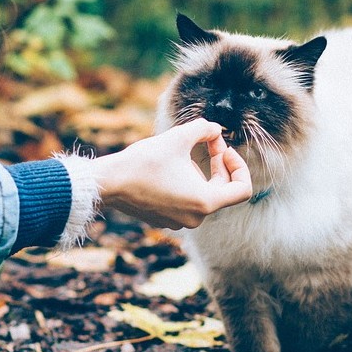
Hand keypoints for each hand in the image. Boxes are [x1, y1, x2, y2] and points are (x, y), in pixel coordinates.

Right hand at [90, 119, 251, 228]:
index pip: (243, 189)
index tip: (224, 149)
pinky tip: (168, 167)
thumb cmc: (144, 162)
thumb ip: (205, 129)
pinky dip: (185, 183)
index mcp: (205, 202)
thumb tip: (215, 129)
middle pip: (223, 190)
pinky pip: (186, 201)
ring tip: (182, 153)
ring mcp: (180, 222)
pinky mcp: (165, 220)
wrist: (109, 183)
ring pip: (203, 194)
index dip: (239, 166)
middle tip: (208, 141)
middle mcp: (196, 218)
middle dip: (218, 163)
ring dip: (200, 172)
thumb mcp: (178, 137)